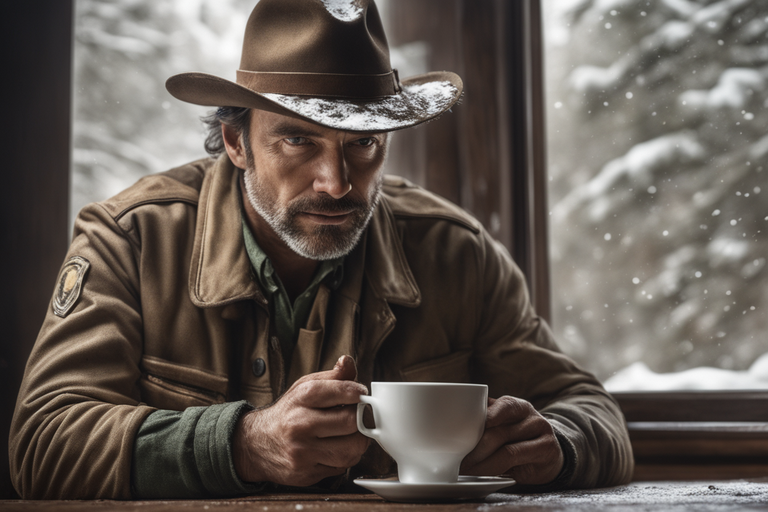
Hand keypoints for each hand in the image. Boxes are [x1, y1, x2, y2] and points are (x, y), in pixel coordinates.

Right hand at [232, 355, 368, 485]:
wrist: (256, 443)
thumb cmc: (287, 413)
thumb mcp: (304, 387)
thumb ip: (332, 376)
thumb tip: (347, 362)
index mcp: (302, 397)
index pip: (345, 391)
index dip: (360, 394)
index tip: (360, 396)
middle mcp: (300, 424)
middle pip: (351, 422)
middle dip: (361, 419)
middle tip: (358, 418)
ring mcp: (302, 451)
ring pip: (350, 450)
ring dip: (357, 443)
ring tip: (349, 436)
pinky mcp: (305, 473)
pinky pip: (341, 467)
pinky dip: (345, 459)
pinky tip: (335, 450)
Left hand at [460, 396, 563, 484]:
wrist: (549, 456)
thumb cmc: (517, 438)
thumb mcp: (504, 425)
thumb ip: (486, 419)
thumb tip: (453, 418)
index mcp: (518, 407)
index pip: (504, 405)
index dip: (488, 414)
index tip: (466, 426)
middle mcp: (532, 417)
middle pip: (499, 432)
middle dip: (475, 448)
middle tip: (457, 459)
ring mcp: (542, 434)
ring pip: (506, 450)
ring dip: (482, 463)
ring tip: (466, 469)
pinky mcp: (545, 452)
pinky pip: (515, 461)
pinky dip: (495, 469)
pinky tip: (484, 474)